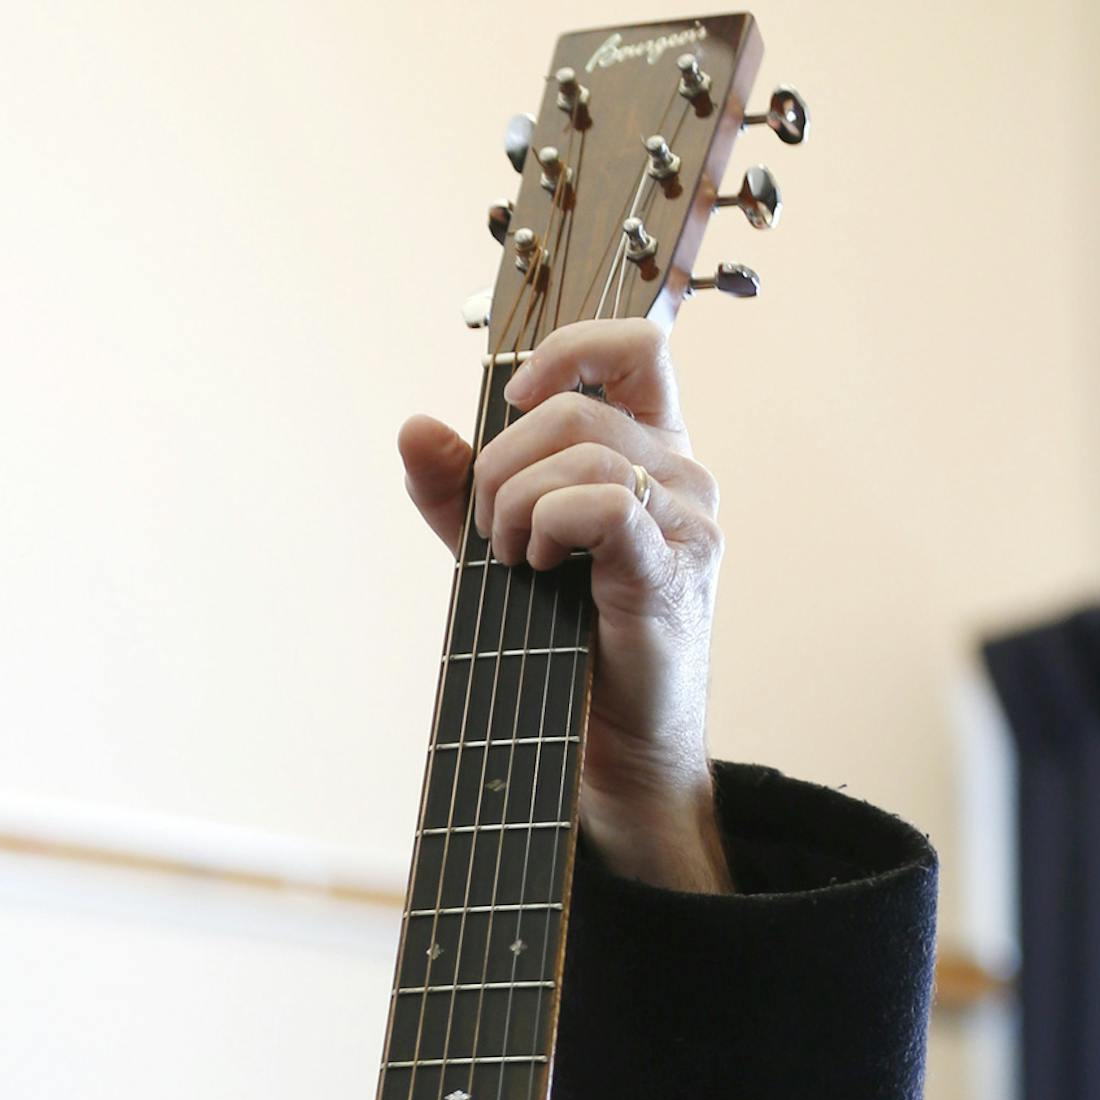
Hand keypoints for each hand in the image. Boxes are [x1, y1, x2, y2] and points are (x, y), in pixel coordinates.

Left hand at [398, 317, 729, 893]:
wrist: (612, 754)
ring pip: (584, 451)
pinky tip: (539, 571)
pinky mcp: (671, 569)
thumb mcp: (501, 553)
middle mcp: (681, 474)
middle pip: (576, 406)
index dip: (566, 350)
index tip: (511, 397)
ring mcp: (686, 520)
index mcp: (650, 453)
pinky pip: (604, 504)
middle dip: (501, 463)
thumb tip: (412, 428)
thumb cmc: (564, 652)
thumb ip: (458, 493)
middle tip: (489, 533)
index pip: (635, 345)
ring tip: (513, 561)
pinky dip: (549, 527)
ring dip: (517, 504)